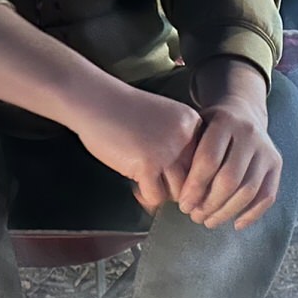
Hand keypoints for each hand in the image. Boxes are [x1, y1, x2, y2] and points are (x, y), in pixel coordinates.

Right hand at [67, 82, 202, 212]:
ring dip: (162, 193)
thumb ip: (178, 143)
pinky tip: (136, 188)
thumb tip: (186, 182)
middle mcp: (184, 136)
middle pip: (194, 179)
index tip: (174, 179)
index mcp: (190, 123)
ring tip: (146, 187)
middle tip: (160, 187)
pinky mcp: (147, 164)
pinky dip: (146, 197)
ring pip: (178, 192)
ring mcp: (167, 151)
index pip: (203, 162)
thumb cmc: (122, 111)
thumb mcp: (163, 119)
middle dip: (177, 188)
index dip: (189, 175)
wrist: (94, 100)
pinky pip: (156, 196)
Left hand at [178, 60, 280, 230]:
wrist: (244, 113)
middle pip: (229, 179)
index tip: (183, 205)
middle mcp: (249, 134)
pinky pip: (267, 196)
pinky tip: (235, 224)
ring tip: (209, 221)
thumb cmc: (210, 128)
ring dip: (226, 212)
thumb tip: (166, 192)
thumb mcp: (196, 128)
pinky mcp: (277, 165)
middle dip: (209, 203)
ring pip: (248, 191)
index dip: (194, 187)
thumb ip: (186, 153)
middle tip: (195, 216)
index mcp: (225, 122)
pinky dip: (252, 214)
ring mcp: (266, 150)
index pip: (208, 160)